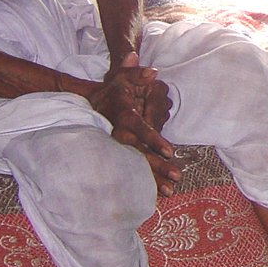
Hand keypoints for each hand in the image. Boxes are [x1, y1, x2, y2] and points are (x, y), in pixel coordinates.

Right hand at [90, 56, 179, 194]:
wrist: (91, 103)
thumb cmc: (113, 88)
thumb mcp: (123, 76)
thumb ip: (137, 73)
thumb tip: (152, 73)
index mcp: (123, 115)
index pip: (139, 127)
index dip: (153, 139)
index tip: (169, 151)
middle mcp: (119, 133)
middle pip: (138, 152)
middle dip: (156, 167)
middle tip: (176, 177)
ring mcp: (118, 146)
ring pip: (135, 164)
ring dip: (152, 179)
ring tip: (169, 192)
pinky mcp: (120, 154)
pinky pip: (132, 168)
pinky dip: (144, 180)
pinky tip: (156, 193)